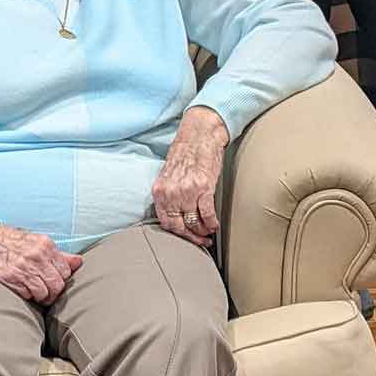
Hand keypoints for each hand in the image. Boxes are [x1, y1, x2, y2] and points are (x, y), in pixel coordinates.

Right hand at [0, 221, 82, 303]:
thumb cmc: (10, 242)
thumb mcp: (35, 242)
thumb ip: (59, 254)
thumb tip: (79, 262)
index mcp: (45, 244)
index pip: (66, 272)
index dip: (60, 279)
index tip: (51, 280)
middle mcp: (36, 255)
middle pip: (57, 286)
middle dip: (52, 292)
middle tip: (43, 290)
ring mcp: (23, 267)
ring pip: (44, 294)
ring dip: (39, 296)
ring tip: (31, 289)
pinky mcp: (10, 278)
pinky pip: (27, 295)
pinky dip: (26, 295)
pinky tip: (19, 287)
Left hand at [152, 106, 228, 246]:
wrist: (199, 134)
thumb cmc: (186, 152)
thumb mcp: (169, 175)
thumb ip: (169, 194)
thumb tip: (175, 215)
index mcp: (160, 190)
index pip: (165, 222)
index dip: (178, 234)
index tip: (187, 237)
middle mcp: (171, 192)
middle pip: (179, 227)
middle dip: (192, 237)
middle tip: (202, 241)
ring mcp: (187, 191)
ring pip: (195, 223)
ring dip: (204, 232)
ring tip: (209, 232)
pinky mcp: (203, 188)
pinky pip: (207, 215)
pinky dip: (212, 223)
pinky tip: (215, 224)